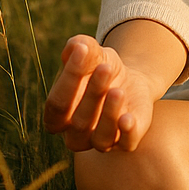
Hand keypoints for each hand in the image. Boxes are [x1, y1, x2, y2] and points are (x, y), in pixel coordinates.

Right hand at [43, 35, 156, 151]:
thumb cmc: (102, 68)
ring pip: (100, 138)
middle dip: (92, 93)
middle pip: (78, 122)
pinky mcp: (127, 141)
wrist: (132, 80)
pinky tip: (128, 118)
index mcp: (59, 116)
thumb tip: (76, 45)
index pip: (56, 105)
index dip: (68, 79)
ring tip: (118, 90)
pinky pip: (126, 144)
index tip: (82, 51)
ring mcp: (101, 141)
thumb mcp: (94, 54)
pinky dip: (127, 133)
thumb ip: (82, 48)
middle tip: (105, 67)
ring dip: (109, 114)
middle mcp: (76, 134)